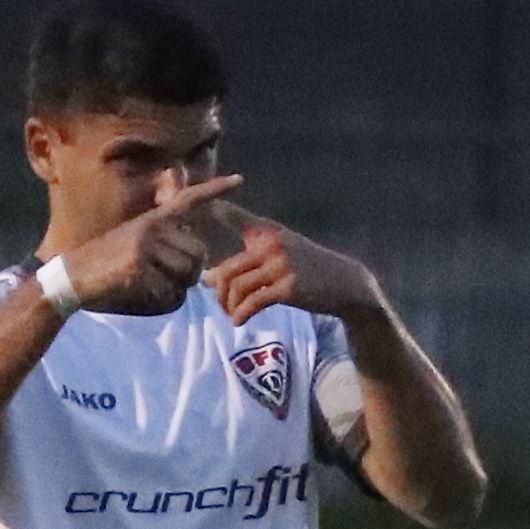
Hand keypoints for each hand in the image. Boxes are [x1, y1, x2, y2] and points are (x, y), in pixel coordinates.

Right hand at [59, 170, 247, 315]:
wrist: (74, 274)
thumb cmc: (109, 261)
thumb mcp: (135, 239)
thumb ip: (165, 241)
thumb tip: (198, 256)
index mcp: (154, 218)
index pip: (189, 199)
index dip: (215, 189)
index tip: (239, 179)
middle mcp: (152, 227)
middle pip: (198, 253)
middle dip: (192, 273)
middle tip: (171, 278)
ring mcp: (144, 245)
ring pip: (187, 272)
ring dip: (178, 286)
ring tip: (154, 283)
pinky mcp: (137, 265)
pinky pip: (169, 290)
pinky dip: (160, 297)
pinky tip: (141, 290)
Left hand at [209, 215, 382, 326]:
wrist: (344, 283)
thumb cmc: (306, 269)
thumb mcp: (278, 254)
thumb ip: (245, 262)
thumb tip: (206, 279)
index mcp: (267, 230)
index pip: (233, 215)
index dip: (210, 208)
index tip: (185, 206)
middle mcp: (272, 244)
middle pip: (227, 268)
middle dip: (218, 290)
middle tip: (220, 303)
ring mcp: (280, 266)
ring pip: (237, 287)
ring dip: (229, 306)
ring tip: (232, 314)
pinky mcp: (288, 288)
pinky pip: (253, 302)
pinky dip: (241, 314)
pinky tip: (239, 322)